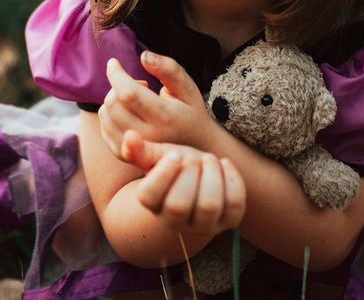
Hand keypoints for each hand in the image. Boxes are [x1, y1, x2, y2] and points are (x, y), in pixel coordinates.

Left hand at [99, 52, 213, 157]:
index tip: (113, 62)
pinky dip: (109, 114)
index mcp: (166, 117)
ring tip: (134, 100)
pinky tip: (127, 113)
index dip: (116, 74)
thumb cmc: (189, 110)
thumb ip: (168, 69)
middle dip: (117, 85)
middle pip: (113, 103)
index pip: (128, 93)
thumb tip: (144, 56)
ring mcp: (135, 150)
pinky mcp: (124, 156)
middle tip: (138, 85)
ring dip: (113, 99)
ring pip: (105, 115)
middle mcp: (149, 137)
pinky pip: (103, 128)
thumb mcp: (187, 87)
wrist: (196, 145)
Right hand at [125, 131, 246, 235]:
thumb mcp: (158, 156)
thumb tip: (129, 137)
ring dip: (212, 176)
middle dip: (189, 174)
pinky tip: (225, 165)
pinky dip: (232, 179)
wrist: (202, 178)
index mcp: (153, 203)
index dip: (163, 173)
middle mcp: (176, 221)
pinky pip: (234, 205)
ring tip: (209, 159)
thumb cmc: (176, 165)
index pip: (149, 196)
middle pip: (178, 205)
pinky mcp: (228, 222)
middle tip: (194, 158)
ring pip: (209, 206)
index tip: (175, 155)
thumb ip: (141, 150)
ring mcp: (203, 225)